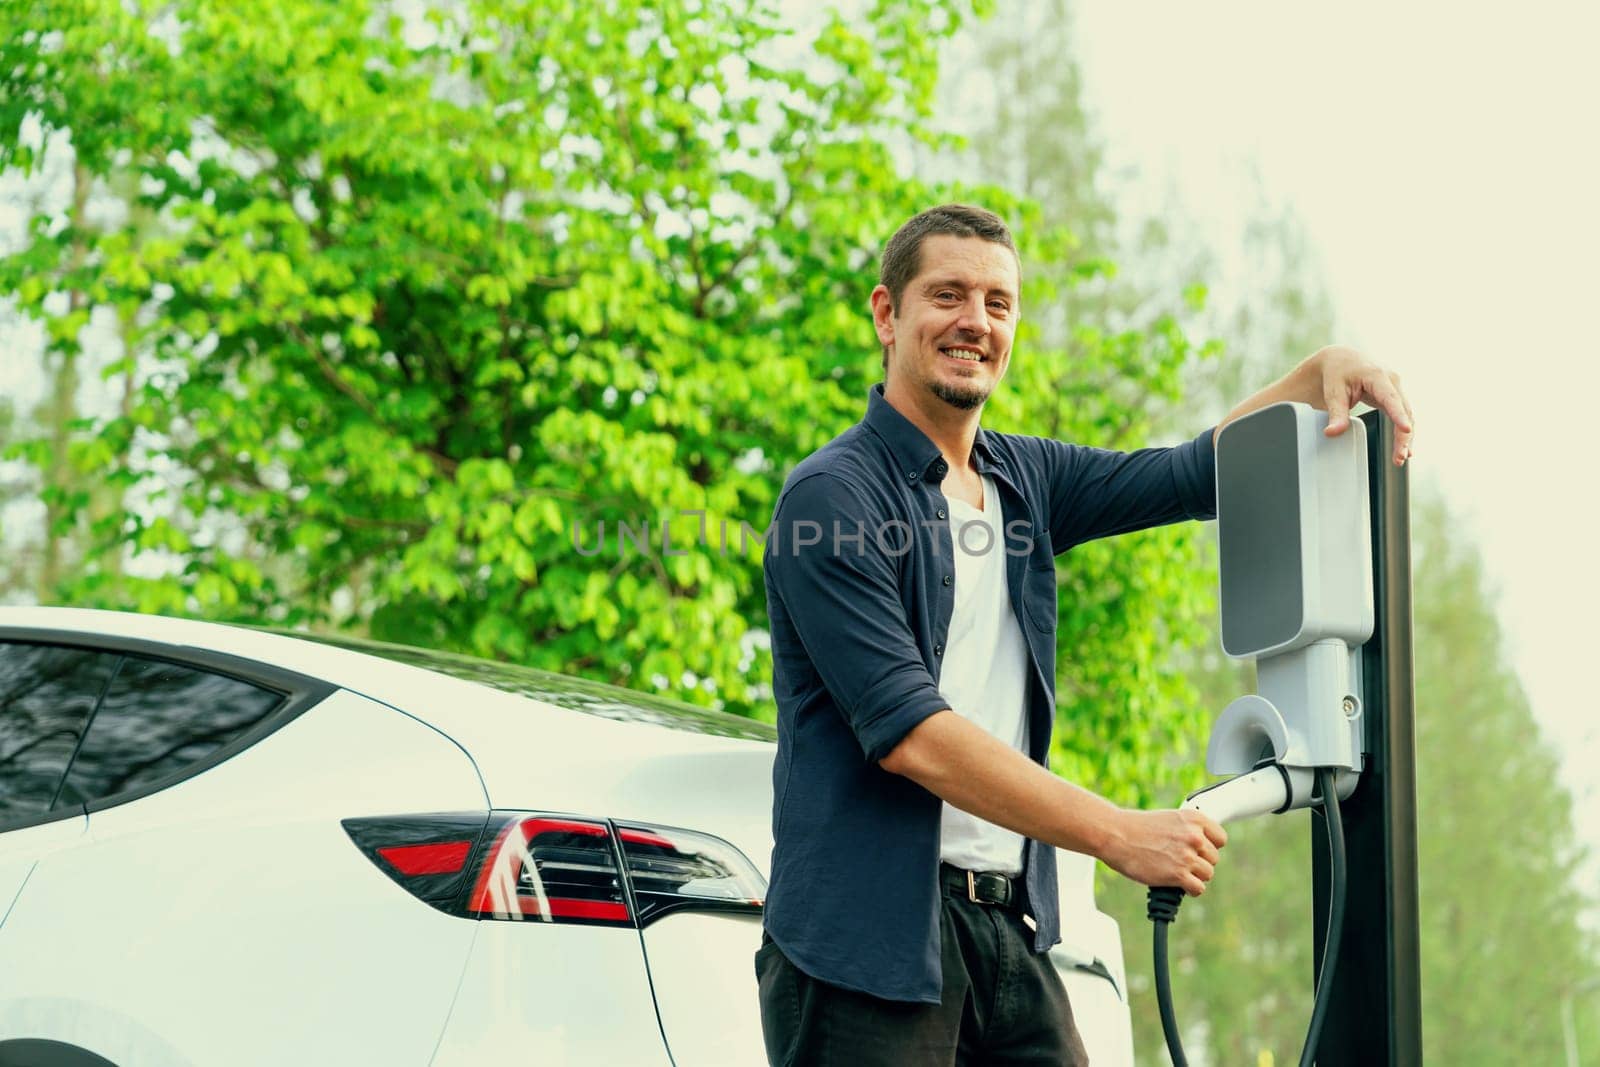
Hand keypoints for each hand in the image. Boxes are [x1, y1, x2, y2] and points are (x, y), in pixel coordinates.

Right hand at [1101, 808, 1226, 896]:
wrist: (1115, 835)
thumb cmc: (1136, 827)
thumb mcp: (1168, 819)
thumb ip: (1187, 830)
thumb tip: (1200, 846)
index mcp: (1193, 818)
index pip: (1220, 838)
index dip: (1210, 846)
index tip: (1200, 851)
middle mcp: (1194, 836)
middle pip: (1214, 859)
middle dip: (1199, 862)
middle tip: (1181, 862)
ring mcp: (1187, 856)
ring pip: (1207, 874)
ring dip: (1194, 876)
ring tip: (1178, 872)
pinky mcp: (1178, 874)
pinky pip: (1198, 888)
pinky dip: (1191, 890)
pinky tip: (1180, 885)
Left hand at [1311, 345, 1414, 465]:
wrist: (1342, 359)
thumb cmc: (1338, 373)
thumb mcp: (1333, 392)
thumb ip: (1336, 413)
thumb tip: (1332, 433)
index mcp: (1376, 375)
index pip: (1390, 398)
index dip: (1399, 415)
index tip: (1406, 429)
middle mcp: (1392, 380)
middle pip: (1404, 410)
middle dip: (1403, 435)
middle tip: (1399, 457)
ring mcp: (1396, 387)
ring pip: (1407, 414)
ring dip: (1405, 437)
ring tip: (1400, 458)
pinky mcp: (1395, 395)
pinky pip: (1403, 414)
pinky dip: (1403, 431)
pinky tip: (1404, 448)